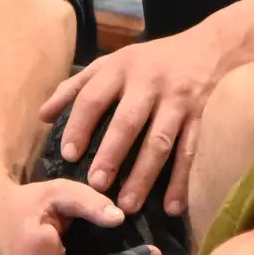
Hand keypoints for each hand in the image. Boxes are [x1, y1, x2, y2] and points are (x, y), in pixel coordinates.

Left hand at [40, 25, 238, 217]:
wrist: (211, 47)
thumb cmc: (151, 61)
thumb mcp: (113, 62)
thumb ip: (77, 86)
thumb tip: (43, 116)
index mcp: (121, 68)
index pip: (94, 96)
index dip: (80, 124)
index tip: (69, 154)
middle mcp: (149, 83)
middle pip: (128, 120)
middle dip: (112, 153)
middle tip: (97, 184)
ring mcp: (178, 101)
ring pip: (161, 141)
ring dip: (145, 175)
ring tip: (128, 205)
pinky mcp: (201, 117)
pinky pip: (191, 151)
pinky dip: (182, 181)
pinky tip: (171, 207)